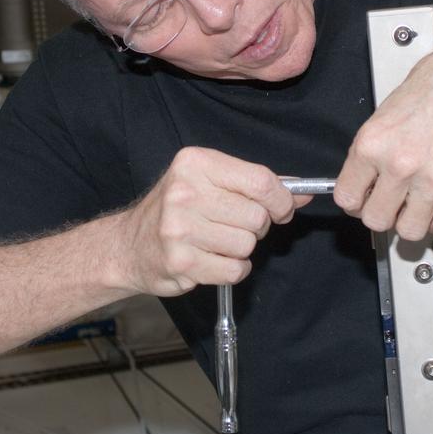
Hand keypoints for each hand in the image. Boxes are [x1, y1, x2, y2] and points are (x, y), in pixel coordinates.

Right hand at [116, 147, 310, 296]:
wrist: (130, 245)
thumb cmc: (177, 210)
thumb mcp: (211, 182)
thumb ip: (257, 186)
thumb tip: (302, 194)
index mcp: (196, 163)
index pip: (261, 181)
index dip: (281, 200)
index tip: (281, 209)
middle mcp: (185, 192)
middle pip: (258, 216)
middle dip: (256, 226)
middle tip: (233, 225)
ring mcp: (180, 228)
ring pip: (247, 245)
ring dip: (241, 249)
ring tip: (216, 241)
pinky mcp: (181, 261)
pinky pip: (235, 269)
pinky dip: (233, 269)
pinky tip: (212, 259)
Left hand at [333, 13, 432, 240]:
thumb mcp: (395, 101)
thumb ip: (381, 140)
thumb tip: (371, 166)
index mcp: (375, 140)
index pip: (347, 196)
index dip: (355, 200)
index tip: (362, 198)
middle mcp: (401, 164)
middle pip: (375, 220)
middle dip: (381, 212)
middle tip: (390, 202)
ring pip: (409, 231)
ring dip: (411, 221)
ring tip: (418, 204)